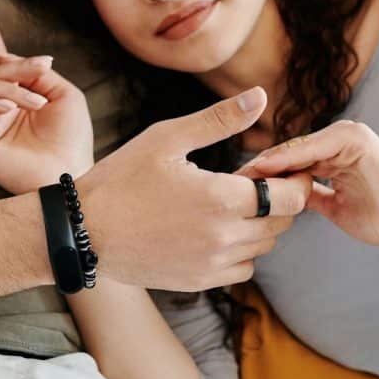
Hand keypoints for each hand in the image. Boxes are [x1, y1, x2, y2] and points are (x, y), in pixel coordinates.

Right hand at [0, 0, 93, 193]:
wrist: (67, 172)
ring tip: (34, 104)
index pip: (0, 59)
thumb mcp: (66, 94)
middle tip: (41, 72)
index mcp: (23, 93)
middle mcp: (2, 105)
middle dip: (19, 67)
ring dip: (11, 89)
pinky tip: (9, 109)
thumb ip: (39, 72)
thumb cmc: (71, 138)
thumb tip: (13, 58)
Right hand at [75, 87, 313, 290]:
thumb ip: (219, 120)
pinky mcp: (198, 282)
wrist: (83, 231)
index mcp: (222, 199)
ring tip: (227, 204)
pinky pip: (242, 269)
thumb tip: (260, 96)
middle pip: (282, 223)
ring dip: (258, 225)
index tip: (284, 169)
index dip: (295, 180)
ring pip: (263, 246)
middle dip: (276, 200)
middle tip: (250, 181)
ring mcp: (212, 264)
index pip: (290, 197)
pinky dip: (240, 251)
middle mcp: (224, 237)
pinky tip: (215, 230)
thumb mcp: (168, 138)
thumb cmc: (122, 178)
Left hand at [238, 121, 378, 267]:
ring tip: (237, 179)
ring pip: (295, 150)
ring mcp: (347, 135)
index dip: (260, 177)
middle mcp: (338, 138)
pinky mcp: (354, 138)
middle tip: (223, 183)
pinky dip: (287, 161)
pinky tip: (263, 173)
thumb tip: (283, 201)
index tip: (231, 190)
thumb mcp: (336, 207)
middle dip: (258, 170)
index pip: (288, 163)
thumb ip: (311, 196)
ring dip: (267, 165)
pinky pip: (312, 150)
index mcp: (334, 153)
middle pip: (287, 154)